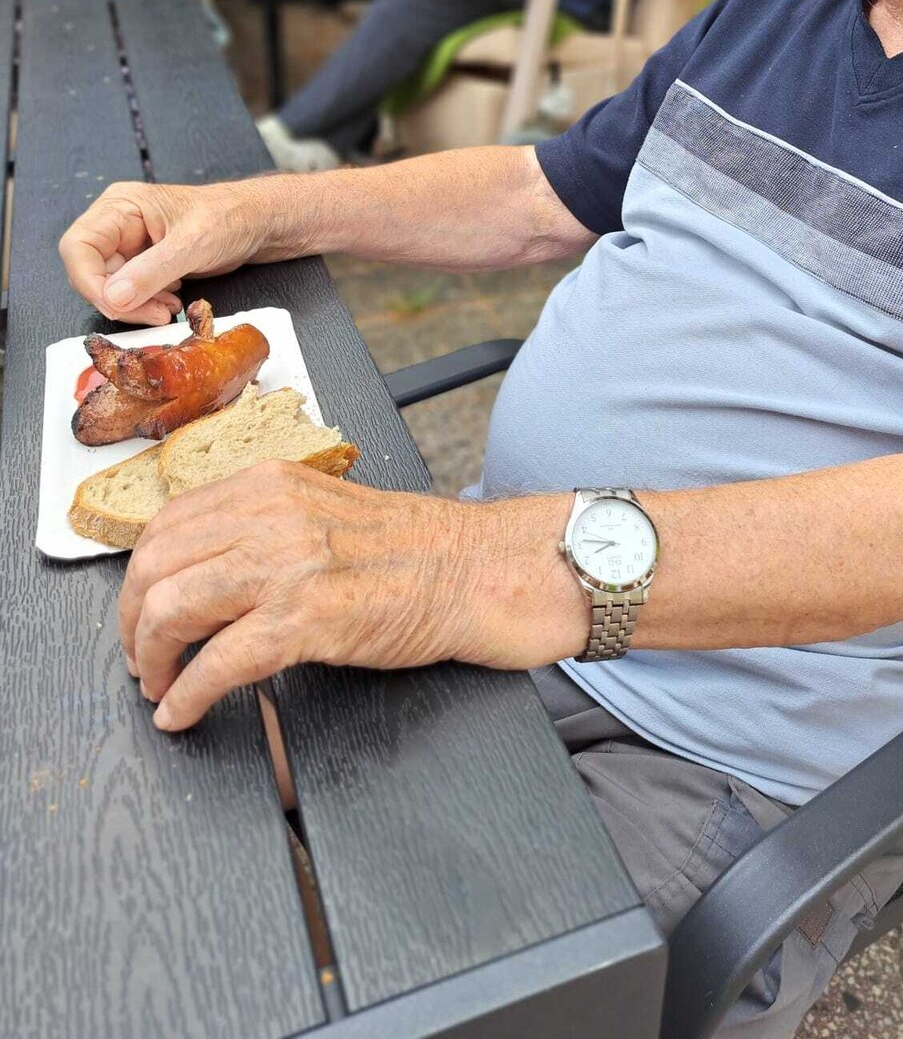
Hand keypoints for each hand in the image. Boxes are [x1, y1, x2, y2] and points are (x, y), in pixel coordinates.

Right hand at [59, 178, 296, 324]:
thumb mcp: (192, 245)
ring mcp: (130, 244)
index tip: (116, 306)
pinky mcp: (145, 262)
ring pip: (111, 286)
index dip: (89, 281)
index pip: (78, 247)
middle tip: (156, 313)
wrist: (259, 222)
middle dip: (119, 299)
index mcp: (120, 206)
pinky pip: (130, 291)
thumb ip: (152, 272)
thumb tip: (114, 298)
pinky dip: (147, 303)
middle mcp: (118, 224)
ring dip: (136, 305)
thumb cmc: (231, 217)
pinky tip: (172, 302)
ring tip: (169, 308)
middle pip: (90, 271)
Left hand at [119, 464, 484, 729]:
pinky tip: (181, 713)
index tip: (140, 610)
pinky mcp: (306, 617)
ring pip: (171, 609)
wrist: (476, 570)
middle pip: (154, 565)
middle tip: (141, 657)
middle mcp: (269, 515)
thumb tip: (201, 567)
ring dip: (150, 659)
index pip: (166, 523)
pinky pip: (217, 663)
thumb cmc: (413, 549)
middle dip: (131, 622)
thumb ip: (263, 525)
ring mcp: (287, 564)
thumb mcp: (323, 509)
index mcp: (269, 485)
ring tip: (158, 686)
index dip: (139, 577)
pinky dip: (186, 695)